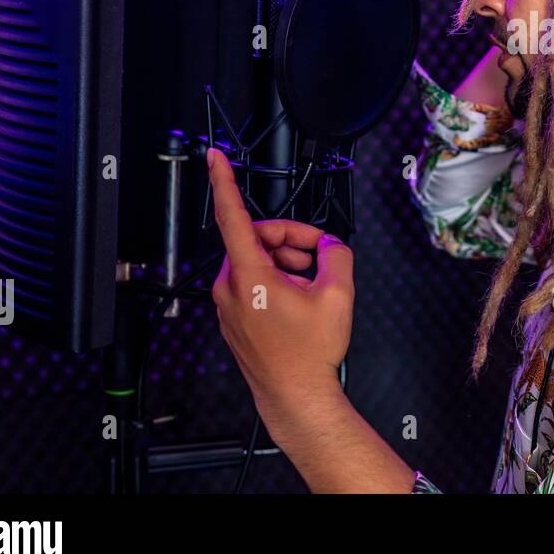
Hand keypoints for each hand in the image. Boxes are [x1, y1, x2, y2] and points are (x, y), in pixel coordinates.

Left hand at [207, 147, 352, 438]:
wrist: (294, 396)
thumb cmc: (309, 353)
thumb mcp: (339, 293)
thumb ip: (337, 253)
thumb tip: (331, 245)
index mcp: (249, 275)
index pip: (232, 216)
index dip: (223, 181)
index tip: (214, 157)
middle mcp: (230, 287)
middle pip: (258, 237)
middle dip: (292, 239)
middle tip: (320, 256)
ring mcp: (228, 303)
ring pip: (257, 258)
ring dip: (287, 260)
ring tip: (312, 286)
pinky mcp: (234, 315)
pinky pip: (253, 279)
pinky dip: (278, 278)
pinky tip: (299, 299)